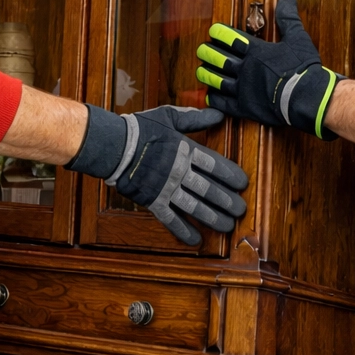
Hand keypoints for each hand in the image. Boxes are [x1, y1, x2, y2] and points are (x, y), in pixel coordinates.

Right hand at [65, 104, 247, 245]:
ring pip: (194, 207)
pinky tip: (196, 240)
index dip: (231, 175)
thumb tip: (218, 114)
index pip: (215, 165)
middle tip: (241, 210)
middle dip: (227, 201)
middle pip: (209, 189)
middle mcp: (179, 172)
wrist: (112, 145)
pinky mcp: (152, 201)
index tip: (243, 184)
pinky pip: (170, 219)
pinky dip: (183, 231)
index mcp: (185, 150)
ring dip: (213, 218)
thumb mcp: (169, 116)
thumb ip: (195, 118)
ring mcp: (166, 189)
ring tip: (228, 226)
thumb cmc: (140, 128)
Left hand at [196, 0, 343, 139]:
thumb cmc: (303, 68)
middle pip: (221, 59)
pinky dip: (216, 99)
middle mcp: (246, 69)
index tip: (212, 30)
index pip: (232, 39)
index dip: (220, 34)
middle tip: (201, 50)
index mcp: (257, 52)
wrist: (307, 98)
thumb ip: (288, 17)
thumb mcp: (298, 37)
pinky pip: (225, 104)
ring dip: (208, 75)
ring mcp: (244, 89)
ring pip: (219, 80)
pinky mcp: (246, 107)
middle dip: (209, 53)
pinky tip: (210, 96)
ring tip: (200, 70)